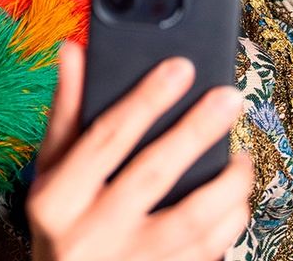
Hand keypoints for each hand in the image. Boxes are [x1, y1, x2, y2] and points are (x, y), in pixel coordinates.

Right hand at [27, 41, 251, 260]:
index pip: (107, 138)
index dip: (146, 100)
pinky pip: (205, 253)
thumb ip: (66, 113)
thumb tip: (73, 51)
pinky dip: (228, 224)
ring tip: (242, 156)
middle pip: (153, 174)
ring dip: (225, 184)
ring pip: (190, 221)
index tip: (181, 67)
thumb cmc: (61, 223)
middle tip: (228, 98)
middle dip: (196, 131)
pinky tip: (236, 199)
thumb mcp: (50, 172)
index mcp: (58, 200)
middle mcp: (90, 235)